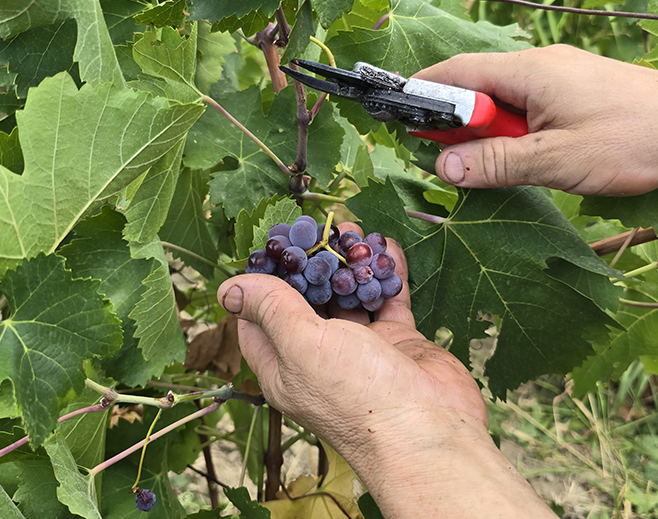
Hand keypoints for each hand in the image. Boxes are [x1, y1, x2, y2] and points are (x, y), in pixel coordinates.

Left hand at [217, 223, 485, 472]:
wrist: (430, 430)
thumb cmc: (358, 393)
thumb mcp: (301, 343)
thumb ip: (270, 309)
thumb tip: (227, 288)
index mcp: (284, 366)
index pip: (258, 318)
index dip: (260, 281)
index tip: (271, 244)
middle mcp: (318, 358)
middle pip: (305, 301)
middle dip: (310, 263)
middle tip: (316, 226)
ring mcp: (360, 349)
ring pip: (347, 295)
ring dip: (348, 262)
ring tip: (352, 227)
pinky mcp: (397, 342)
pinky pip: (387, 298)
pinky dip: (385, 272)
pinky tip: (386, 246)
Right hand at [418, 45, 657, 197]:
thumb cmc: (635, 142)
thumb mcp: (556, 161)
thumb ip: (495, 163)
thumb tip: (443, 166)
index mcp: (531, 69)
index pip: (457, 73)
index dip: (423, 95)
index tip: (399, 120)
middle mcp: (544, 64)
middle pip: (479, 87)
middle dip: (459, 123)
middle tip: (452, 162)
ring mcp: (564, 76)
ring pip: (506, 101)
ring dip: (492, 132)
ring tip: (498, 167)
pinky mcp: (581, 91)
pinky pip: (532, 106)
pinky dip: (518, 131)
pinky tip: (530, 158)